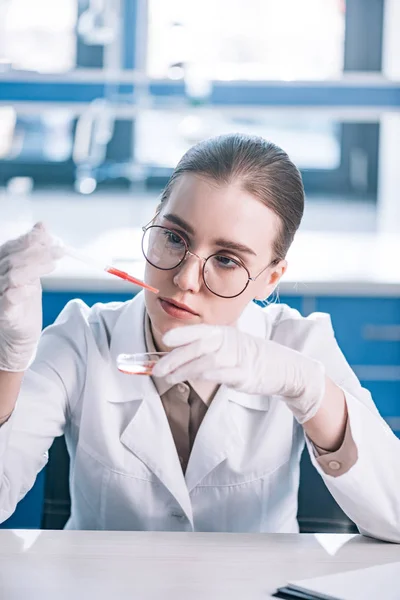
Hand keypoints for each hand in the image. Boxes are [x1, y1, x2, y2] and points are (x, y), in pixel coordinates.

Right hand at [0, 223, 63, 371]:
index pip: (12, 247)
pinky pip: (9, 298)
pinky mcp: (3, 313)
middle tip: (58, 251)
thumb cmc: (23, 302)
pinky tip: (32, 288)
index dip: (31, 240)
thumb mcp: (32, 272)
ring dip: (34, 267)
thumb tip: (42, 226)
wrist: (19, 334)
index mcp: (1, 266)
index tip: (50, 237)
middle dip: (38, 252)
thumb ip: (35, 250)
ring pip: (13, 275)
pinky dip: (21, 291)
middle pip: (13, 259)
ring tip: (52, 264)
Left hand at [152, 324, 325, 423]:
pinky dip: (210, 375)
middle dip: (175, 358)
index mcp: (223, 333)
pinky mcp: (246, 375)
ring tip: (169, 378)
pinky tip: (196, 378)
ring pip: (207, 362)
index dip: (182, 334)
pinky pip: (225, 374)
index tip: (165, 339)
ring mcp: (238, 358)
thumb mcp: (226, 346)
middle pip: (198, 348)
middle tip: (157, 369)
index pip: (199, 331)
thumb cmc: (246, 356)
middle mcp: (229, 342)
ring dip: (185, 370)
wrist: (280, 367)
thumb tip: (171, 358)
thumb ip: (202, 350)